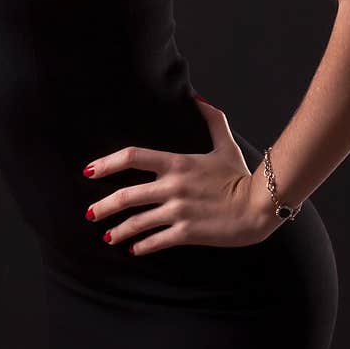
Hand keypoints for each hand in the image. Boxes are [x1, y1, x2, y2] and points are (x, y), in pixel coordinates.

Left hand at [82, 97, 275, 254]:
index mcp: (176, 162)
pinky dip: (142, 247)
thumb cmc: (241, 175)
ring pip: (137, 223)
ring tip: (108, 236)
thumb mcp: (225, 144)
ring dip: (118, 231)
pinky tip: (134, 249)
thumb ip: (212, 120)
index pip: (132, 157)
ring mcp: (178, 211)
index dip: (106, 164)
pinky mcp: (187, 233)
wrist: (260, 206)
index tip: (89, 171)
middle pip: (125, 196)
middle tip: (91, 213)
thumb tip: (198, 99)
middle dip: (103, 206)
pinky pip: (156, 241)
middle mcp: (172, 186)